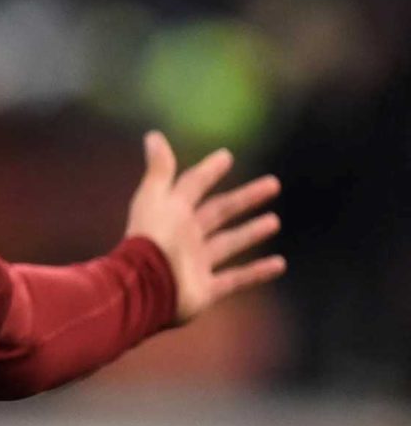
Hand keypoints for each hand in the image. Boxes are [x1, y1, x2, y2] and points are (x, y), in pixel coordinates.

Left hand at [125, 130, 285, 322]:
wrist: (145, 284)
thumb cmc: (150, 238)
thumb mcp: (155, 198)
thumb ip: (159, 169)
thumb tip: (153, 135)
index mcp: (172, 213)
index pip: (193, 186)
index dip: (208, 171)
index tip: (226, 156)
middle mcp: (185, 237)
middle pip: (219, 212)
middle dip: (244, 198)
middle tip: (273, 183)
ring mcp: (195, 264)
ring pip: (229, 244)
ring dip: (251, 232)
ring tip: (274, 221)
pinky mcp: (205, 290)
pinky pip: (236, 279)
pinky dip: (257, 273)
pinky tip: (280, 264)